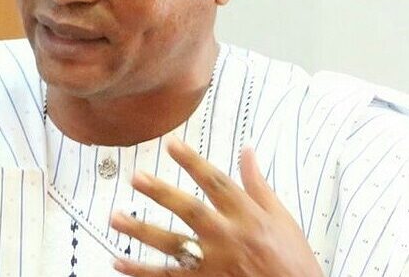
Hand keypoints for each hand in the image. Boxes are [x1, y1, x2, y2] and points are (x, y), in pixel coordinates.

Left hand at [110, 136, 321, 276]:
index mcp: (248, 216)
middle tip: (136, 177)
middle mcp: (229, 238)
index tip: (171, 144)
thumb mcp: (282, 219)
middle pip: (190, 211)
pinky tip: (119, 263)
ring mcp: (216, 265)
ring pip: (172, 246)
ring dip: (141, 232)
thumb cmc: (294, 261)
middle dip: (162, 193)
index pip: (216, 182)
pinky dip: (142, 272)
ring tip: (114, 218)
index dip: (193, 162)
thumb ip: (258, 185)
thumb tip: (247, 151)